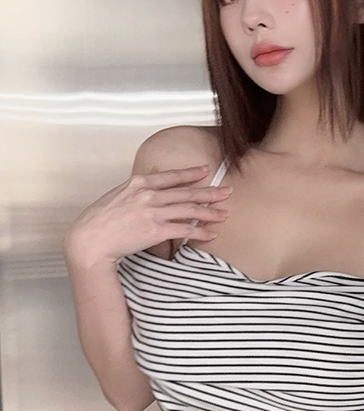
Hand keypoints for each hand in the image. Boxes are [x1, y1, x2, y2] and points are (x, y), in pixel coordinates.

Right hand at [63, 165, 231, 268]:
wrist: (89, 239)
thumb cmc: (98, 220)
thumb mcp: (117, 195)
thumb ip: (136, 189)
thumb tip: (149, 183)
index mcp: (138, 184)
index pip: (171, 176)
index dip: (190, 174)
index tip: (205, 171)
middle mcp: (148, 195)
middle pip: (186, 193)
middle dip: (210, 192)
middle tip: (227, 192)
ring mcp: (153, 212)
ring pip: (189, 210)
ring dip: (210, 212)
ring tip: (224, 213)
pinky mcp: (155, 231)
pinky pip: (184, 230)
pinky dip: (200, 232)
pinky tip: (211, 234)